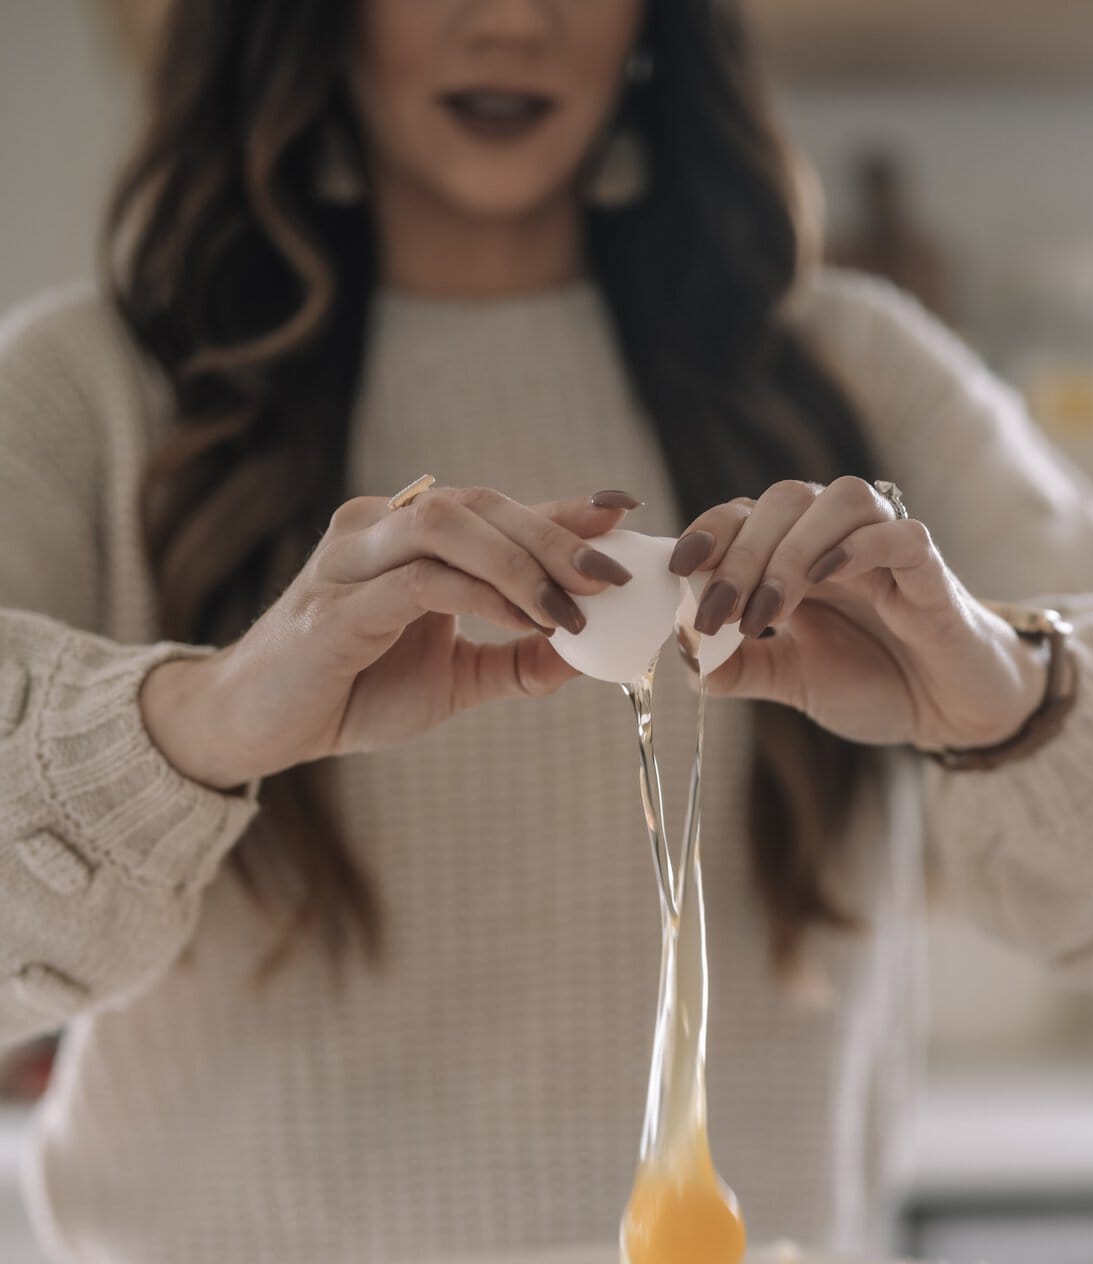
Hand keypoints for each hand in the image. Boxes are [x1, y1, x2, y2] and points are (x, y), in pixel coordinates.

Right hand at [141, 486, 641, 790]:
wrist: (264, 726)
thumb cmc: (350, 691)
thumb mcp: (454, 679)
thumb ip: (516, 661)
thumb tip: (588, 654)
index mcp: (408, 537)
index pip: (494, 508)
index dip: (561, 508)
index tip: (625, 511)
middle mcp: (379, 528)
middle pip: (480, 504)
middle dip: (555, 537)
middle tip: (613, 575)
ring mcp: (352, 560)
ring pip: (449, 526)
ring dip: (522, 562)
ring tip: (574, 607)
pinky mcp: (336, 606)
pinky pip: (420, 581)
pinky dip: (480, 597)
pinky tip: (525, 624)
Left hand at [671, 479, 1045, 750]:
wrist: (948, 709)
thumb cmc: (875, 681)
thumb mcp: (793, 680)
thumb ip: (739, 667)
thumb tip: (684, 658)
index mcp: (799, 554)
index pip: (746, 514)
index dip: (709, 531)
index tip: (678, 570)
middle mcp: (839, 537)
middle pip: (784, 501)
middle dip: (741, 555)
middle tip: (720, 614)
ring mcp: (887, 546)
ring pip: (838, 501)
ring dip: (793, 550)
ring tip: (769, 612)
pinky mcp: (931, 569)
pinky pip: (900, 534)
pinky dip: (860, 547)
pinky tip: (828, 578)